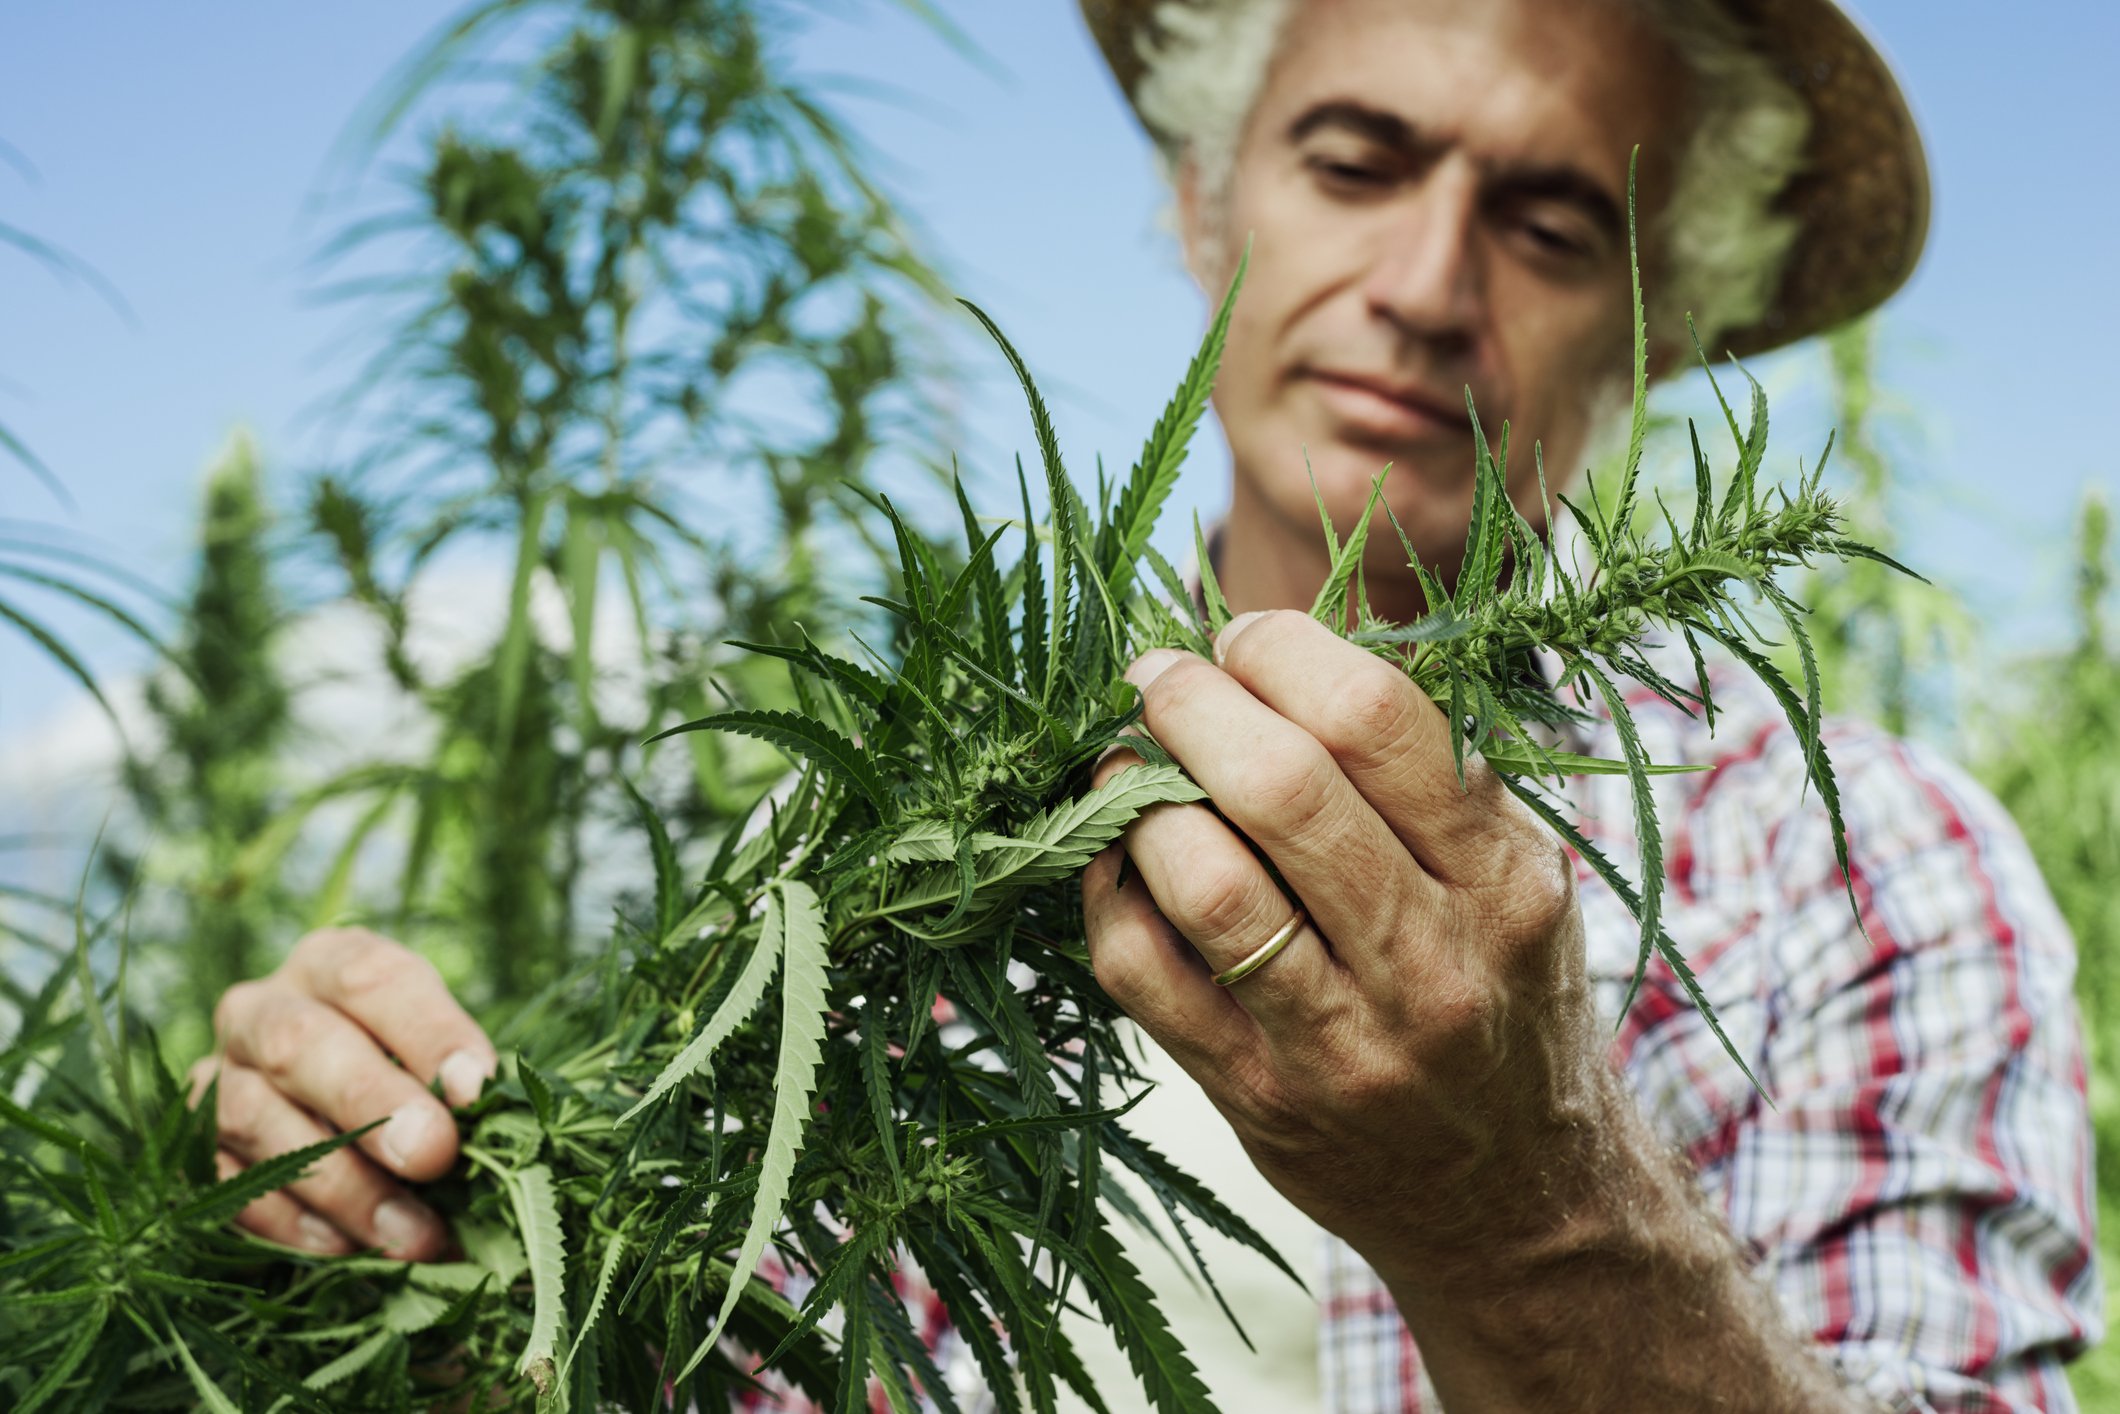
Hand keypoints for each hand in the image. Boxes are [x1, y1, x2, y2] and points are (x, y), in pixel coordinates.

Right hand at [187, 927, 496, 1260]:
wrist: (331, 1116)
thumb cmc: (408, 1074)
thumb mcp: (436, 1055)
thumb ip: (460, 1082)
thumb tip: (494, 1124)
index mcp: (329, 965)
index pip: (370, 978)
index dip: (427, 1032)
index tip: (475, 1089)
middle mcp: (261, 1011)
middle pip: (299, 1043)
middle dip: (372, 1102)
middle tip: (433, 1155)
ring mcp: (217, 1079)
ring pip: (255, 1119)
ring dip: (341, 1183)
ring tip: (411, 1233)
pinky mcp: (193, 1152)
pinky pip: (228, 1186)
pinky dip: (291, 1222)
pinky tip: (348, 1247)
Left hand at [1082, 610, 1613, 1290]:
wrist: (1520, 1202)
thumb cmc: (1505, 1002)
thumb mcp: (1516, 879)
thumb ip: (1428, 773)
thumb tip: (1283, 649)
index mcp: (1502, 878)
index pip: (1374, 717)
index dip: (1279, 649)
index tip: (1240, 638)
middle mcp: (1430, 959)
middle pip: (1281, 786)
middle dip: (1191, 703)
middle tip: (1156, 677)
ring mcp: (1341, 1042)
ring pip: (1203, 880)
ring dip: (1137, 797)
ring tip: (1124, 764)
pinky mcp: (1259, 1099)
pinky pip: (1143, 973)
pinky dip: (1106, 893)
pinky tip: (1114, 859)